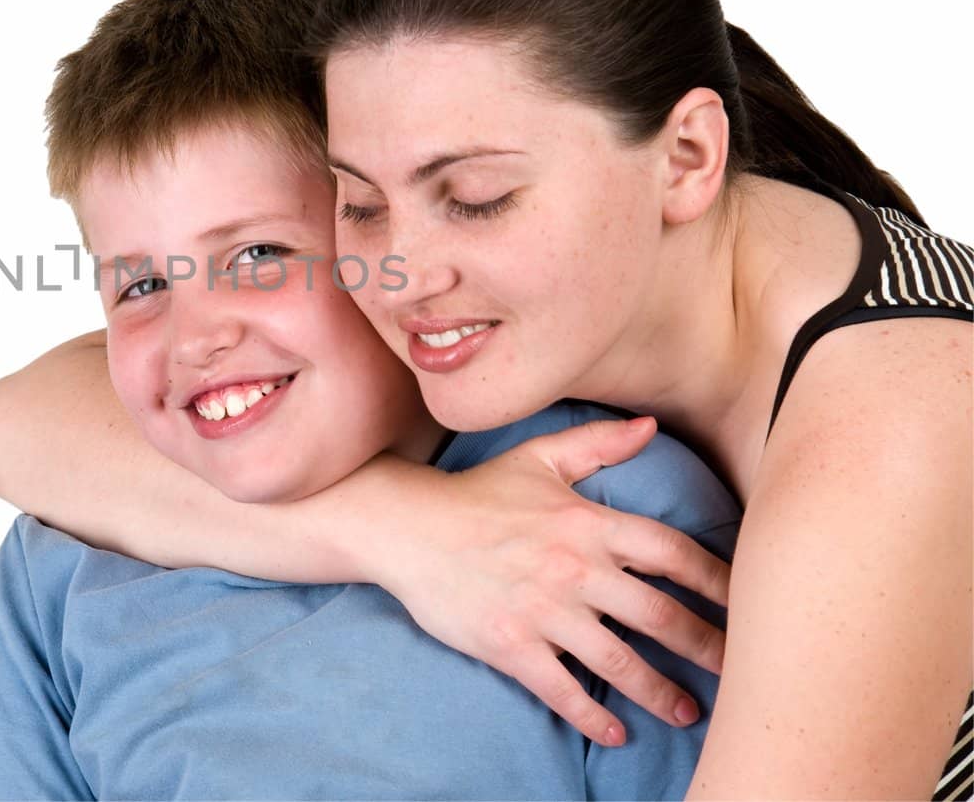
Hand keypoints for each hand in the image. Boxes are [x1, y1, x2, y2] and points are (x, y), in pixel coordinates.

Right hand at [364, 416, 730, 746]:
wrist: (407, 528)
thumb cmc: (478, 494)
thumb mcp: (539, 457)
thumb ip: (599, 442)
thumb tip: (651, 425)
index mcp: (588, 523)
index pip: (673, 553)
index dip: (719, 580)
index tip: (753, 603)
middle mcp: (574, 569)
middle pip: (661, 616)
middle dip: (708, 648)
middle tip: (741, 673)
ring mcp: (542, 611)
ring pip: (619, 662)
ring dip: (661, 693)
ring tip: (689, 713)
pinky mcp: (510, 645)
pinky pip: (562, 689)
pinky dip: (592, 717)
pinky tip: (616, 733)